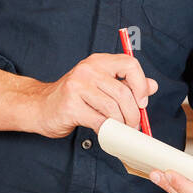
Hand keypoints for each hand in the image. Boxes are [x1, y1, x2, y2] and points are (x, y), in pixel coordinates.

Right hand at [32, 53, 157, 137]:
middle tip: (134, 125)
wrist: (40, 107)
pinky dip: (107, 130)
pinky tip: (105, 131)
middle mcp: (88, 69)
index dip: (141, 84)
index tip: (142, 102)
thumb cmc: (74, 97)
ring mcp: (77, 86)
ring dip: (122, 124)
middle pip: (124, 92)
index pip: (130, 64)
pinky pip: (99, 120)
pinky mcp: (71, 105)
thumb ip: (127, 84)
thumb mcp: (101, 85)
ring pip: (113, 108)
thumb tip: (153, 86)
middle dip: (134, 113)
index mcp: (98, 61)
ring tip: (121, 130)